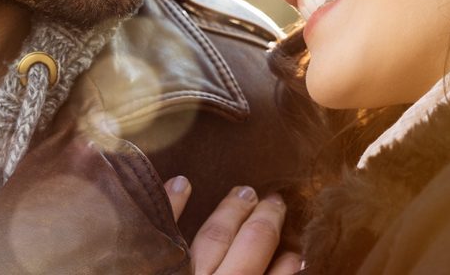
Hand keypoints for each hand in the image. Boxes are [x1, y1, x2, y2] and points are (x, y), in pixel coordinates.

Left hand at [164, 176, 302, 274]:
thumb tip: (290, 263)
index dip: (289, 262)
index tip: (296, 249)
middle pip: (251, 244)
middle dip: (266, 219)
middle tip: (275, 200)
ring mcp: (185, 273)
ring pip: (215, 237)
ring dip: (231, 211)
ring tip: (244, 192)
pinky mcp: (153, 267)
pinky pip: (163, 233)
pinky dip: (173, 204)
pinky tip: (181, 183)